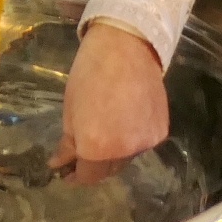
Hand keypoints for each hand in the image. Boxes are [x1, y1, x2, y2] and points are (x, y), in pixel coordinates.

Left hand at [53, 22, 168, 184]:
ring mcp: (146, 142)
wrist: (126, 45)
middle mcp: (124, 152)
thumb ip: (68, 143)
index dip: (75, 176)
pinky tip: (124, 122)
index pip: (87, 176)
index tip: (65, 172)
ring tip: (105, 133)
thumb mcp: (70, 109)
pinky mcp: (161, 131)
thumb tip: (60, 163)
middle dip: (93, 166)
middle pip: (108, 171)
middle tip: (81, 156)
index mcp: (96, 148)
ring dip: (113, 153)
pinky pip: (142, 144)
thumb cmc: (89, 73)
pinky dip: (131, 139)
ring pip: (126, 158)